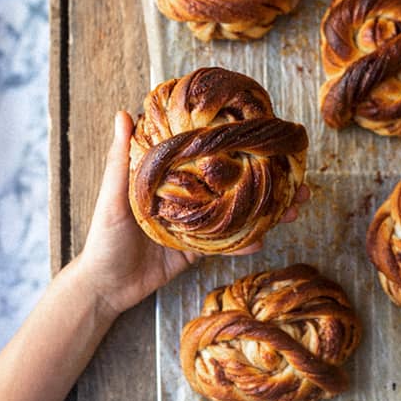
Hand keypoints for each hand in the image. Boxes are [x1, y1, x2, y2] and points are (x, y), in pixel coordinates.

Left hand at [70, 111, 309, 314]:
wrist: (104, 287)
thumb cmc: (102, 237)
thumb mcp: (111, 198)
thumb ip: (120, 159)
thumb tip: (123, 113)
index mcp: (166, 176)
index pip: (204, 153)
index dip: (234, 143)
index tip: (265, 133)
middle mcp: (184, 196)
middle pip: (230, 182)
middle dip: (266, 179)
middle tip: (297, 177)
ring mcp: (194, 223)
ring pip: (236, 212)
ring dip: (266, 210)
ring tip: (294, 207)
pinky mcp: (196, 251)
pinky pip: (226, 244)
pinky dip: (246, 242)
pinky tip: (264, 238)